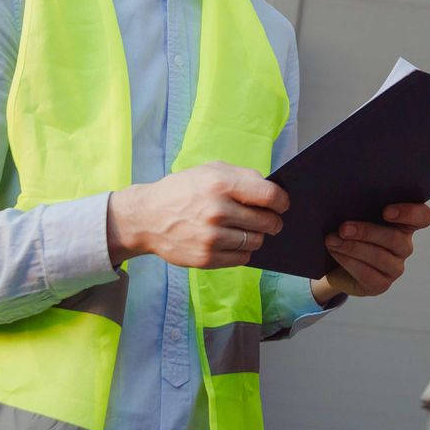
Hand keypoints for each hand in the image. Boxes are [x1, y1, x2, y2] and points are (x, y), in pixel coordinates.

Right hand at [107, 162, 287, 268]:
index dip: (282, 201)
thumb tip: (272, 189)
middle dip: (273, 221)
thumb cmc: (182, 190)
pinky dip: (243, 251)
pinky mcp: (206, 258)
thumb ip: (243, 176)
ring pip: (256, 241)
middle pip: (266, 221)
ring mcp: (211, 237)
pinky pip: (242, 258)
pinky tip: (234, 241)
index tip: (283, 204)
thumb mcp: (210, 170)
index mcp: (221, 184)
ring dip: (256, 236)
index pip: (269, 196)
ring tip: (247, 230)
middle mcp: (217, 211)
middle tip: (271, 221)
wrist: (146, 217)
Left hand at [315, 203, 429, 300]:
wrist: (337, 264)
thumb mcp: (358, 216)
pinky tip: (336, 253)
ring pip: (380, 257)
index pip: (423, 217)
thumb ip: (362, 207)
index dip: (410, 213)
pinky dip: (348, 262)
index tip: (386, 211)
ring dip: (353, 247)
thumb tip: (347, 201)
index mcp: (405, 224)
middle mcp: (405, 246)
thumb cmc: (351, 232)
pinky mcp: (381, 285)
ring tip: (332, 240)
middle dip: (367, 232)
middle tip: (343, 228)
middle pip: (396, 239)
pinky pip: (368, 274)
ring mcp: (395, 268)